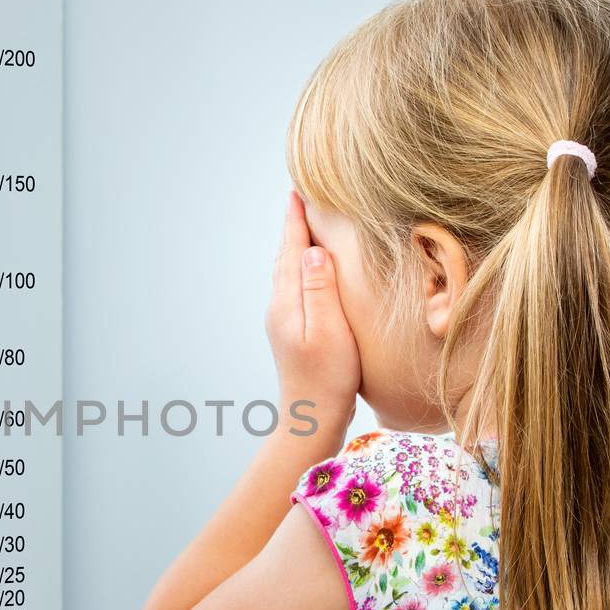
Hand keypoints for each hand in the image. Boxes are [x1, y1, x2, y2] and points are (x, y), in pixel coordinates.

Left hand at [266, 190, 359, 441]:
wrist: (313, 418)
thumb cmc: (328, 379)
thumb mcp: (329, 331)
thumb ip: (320, 289)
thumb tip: (312, 250)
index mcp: (287, 303)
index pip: (291, 250)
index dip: (296, 220)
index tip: (298, 190)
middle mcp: (279, 307)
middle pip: (285, 256)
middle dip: (293, 226)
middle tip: (301, 196)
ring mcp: (283, 320)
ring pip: (288, 271)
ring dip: (295, 245)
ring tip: (304, 224)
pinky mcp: (292, 331)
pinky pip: (294, 285)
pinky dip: (300, 266)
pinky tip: (310, 268)